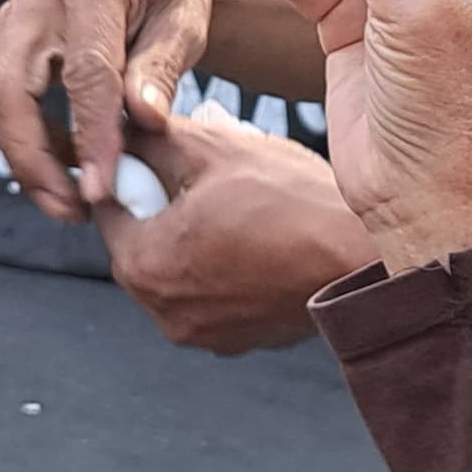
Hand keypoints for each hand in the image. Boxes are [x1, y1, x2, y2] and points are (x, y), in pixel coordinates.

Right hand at [0, 0, 214, 219]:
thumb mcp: (185, 21)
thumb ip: (161, 69)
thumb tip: (142, 120)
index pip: (84, 74)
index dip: (91, 137)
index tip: (103, 189)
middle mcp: (35, 0)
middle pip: (9, 93)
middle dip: (32, 161)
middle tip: (72, 208)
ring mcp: (12, 22)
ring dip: (28, 160)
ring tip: (73, 200)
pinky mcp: (7, 46)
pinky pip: (5, 104)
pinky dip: (29, 143)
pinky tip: (66, 168)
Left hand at [97, 112, 373, 353]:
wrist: (366, 256)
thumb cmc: (294, 203)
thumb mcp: (212, 149)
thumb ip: (153, 141)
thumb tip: (124, 130)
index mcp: (143, 265)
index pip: (106, 207)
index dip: (129, 172)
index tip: (155, 155)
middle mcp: (164, 312)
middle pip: (140, 243)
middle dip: (163, 206)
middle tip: (205, 177)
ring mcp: (203, 333)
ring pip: (177, 270)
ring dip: (194, 237)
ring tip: (238, 206)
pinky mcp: (239, 340)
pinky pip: (212, 294)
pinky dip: (223, 267)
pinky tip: (259, 238)